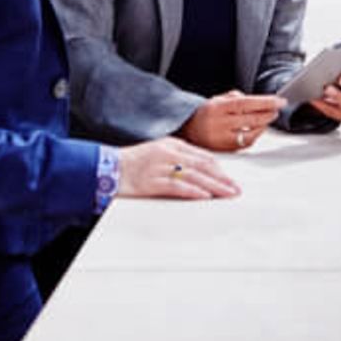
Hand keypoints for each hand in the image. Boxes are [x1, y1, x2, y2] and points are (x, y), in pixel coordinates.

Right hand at [117, 137, 239, 199]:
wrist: (104, 167)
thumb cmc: (130, 163)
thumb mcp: (156, 154)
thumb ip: (176, 160)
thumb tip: (198, 172)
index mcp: (171, 145)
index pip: (201, 155)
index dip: (219, 168)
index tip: (230, 178)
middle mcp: (167, 153)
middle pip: (202, 166)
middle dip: (222, 178)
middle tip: (236, 189)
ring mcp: (159, 167)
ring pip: (193, 176)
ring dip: (214, 186)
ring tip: (227, 194)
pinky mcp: (151, 181)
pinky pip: (176, 186)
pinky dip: (192, 191)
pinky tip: (204, 196)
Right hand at [177, 90, 283, 151]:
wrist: (186, 129)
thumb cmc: (205, 113)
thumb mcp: (217, 99)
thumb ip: (236, 97)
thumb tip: (258, 102)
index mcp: (217, 108)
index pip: (246, 103)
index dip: (265, 102)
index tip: (280, 101)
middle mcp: (219, 124)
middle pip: (251, 119)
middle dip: (268, 114)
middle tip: (277, 109)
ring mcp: (222, 139)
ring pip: (251, 134)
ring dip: (263, 126)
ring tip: (267, 118)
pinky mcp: (225, 150)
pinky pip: (246, 144)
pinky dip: (255, 136)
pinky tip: (257, 129)